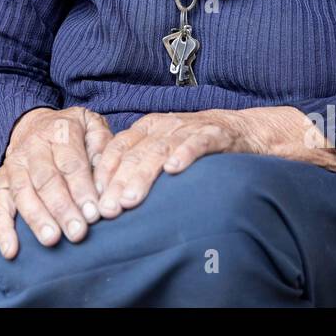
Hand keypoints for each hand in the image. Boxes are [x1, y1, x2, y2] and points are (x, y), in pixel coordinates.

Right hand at [0, 106, 112, 258]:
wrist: (35, 123)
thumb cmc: (73, 133)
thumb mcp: (93, 127)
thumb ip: (103, 148)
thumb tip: (106, 182)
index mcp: (60, 131)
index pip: (71, 163)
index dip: (82, 189)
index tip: (94, 214)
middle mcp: (34, 146)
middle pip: (46, 179)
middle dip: (62, 208)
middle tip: (77, 232)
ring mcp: (14, 164)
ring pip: (23, 192)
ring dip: (37, 218)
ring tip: (51, 240)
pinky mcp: (2, 182)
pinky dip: (3, 229)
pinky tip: (11, 250)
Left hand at [91, 109, 252, 218]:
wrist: (241, 129)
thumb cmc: (194, 144)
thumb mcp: (162, 148)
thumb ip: (138, 164)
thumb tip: (107, 196)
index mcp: (147, 128)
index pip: (118, 147)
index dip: (104, 172)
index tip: (94, 198)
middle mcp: (163, 125)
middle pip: (136, 154)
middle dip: (119, 182)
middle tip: (108, 209)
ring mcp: (188, 128)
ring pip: (160, 150)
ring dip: (143, 174)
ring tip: (131, 198)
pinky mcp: (214, 134)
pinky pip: (197, 142)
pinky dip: (184, 154)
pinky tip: (174, 169)